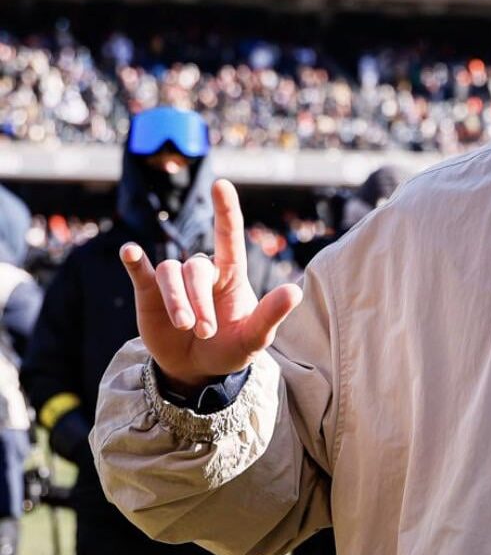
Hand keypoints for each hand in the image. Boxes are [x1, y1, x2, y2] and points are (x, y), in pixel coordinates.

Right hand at [120, 179, 302, 391]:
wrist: (198, 370)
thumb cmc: (232, 347)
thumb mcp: (255, 337)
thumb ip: (272, 315)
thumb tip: (296, 291)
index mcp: (232, 274)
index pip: (229, 236)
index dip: (226, 210)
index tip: (221, 185)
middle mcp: (203, 271)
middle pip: (196, 269)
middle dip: (199, 300)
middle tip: (206, 332)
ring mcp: (174, 280)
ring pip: (170, 272)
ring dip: (176, 300)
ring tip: (186, 327)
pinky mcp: (148, 292)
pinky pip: (140, 270)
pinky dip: (134, 260)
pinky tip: (130, 252)